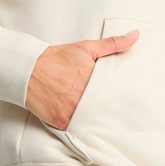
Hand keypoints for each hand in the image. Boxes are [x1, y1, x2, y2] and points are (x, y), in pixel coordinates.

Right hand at [25, 29, 139, 129]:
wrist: (27, 70)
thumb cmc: (57, 58)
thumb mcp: (86, 48)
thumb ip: (113, 43)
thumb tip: (137, 34)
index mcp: (93, 79)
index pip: (117, 94)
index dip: (125, 100)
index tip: (133, 104)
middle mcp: (83, 97)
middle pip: (107, 111)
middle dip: (114, 114)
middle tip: (128, 120)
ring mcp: (72, 111)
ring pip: (94, 123)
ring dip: (100, 124)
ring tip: (110, 126)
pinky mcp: (62, 122)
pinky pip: (78, 131)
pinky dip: (84, 131)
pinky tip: (92, 131)